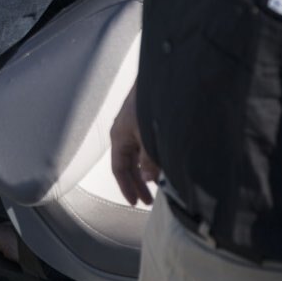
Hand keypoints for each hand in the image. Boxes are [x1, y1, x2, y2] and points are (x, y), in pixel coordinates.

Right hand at [110, 84, 159, 204]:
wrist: (161, 77)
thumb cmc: (150, 104)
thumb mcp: (148, 135)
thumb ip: (148, 159)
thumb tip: (148, 178)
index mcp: (119, 136)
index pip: (118, 168)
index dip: (126, 187)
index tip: (135, 203)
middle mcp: (125, 133)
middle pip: (127, 164)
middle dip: (137, 183)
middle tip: (148, 201)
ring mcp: (135, 126)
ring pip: (138, 155)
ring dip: (146, 171)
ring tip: (159, 185)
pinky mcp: (146, 121)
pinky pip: (146, 146)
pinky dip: (152, 158)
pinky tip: (163, 164)